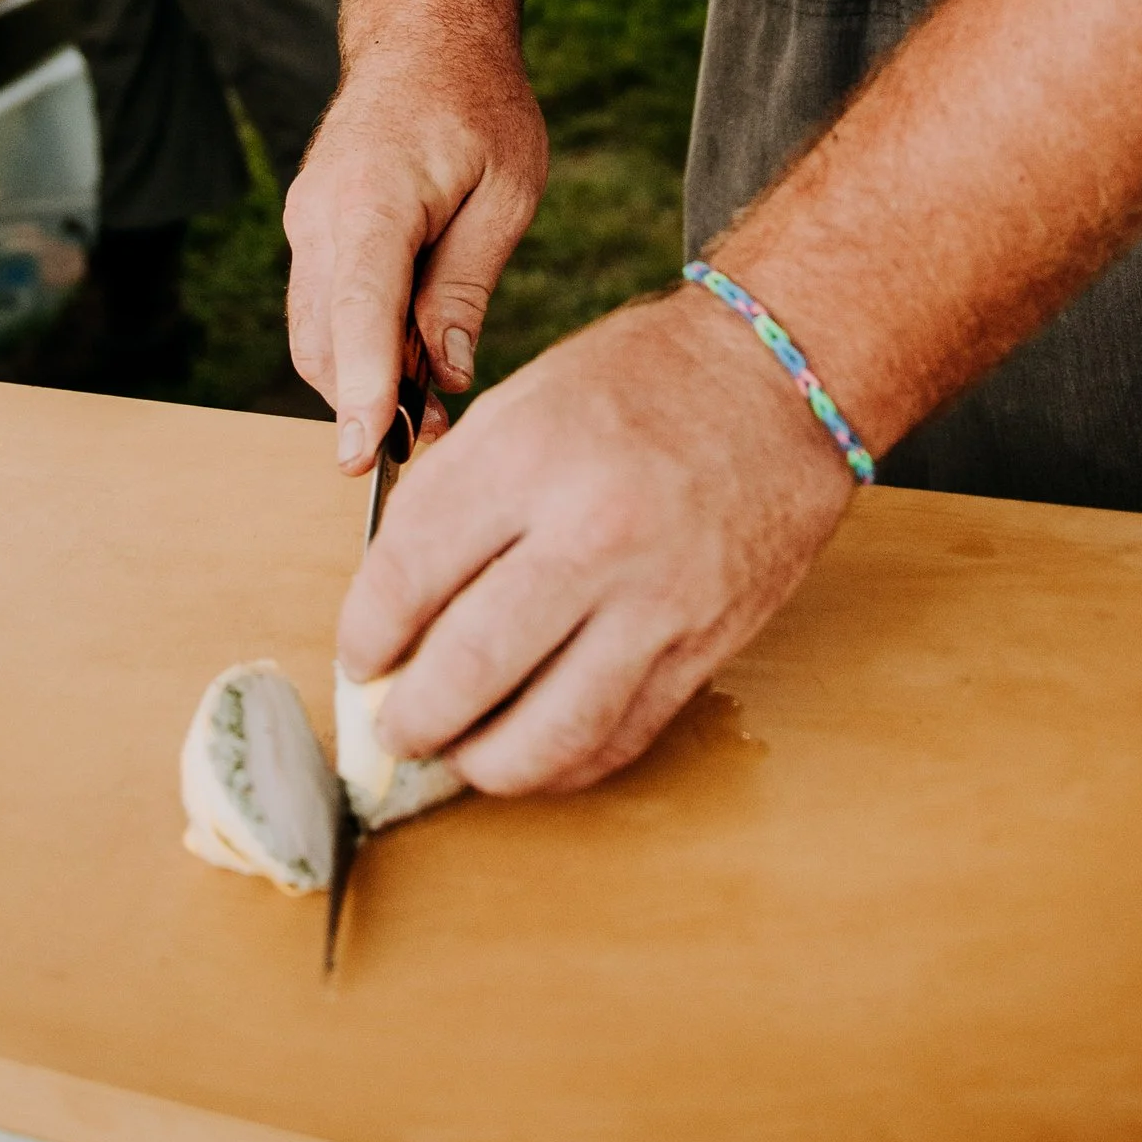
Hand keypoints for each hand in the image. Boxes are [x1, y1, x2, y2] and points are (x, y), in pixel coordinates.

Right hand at [284, 17, 548, 462]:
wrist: (423, 32)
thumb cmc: (478, 102)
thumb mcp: (505, 191)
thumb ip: (467, 284)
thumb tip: (449, 375)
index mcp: (372, 197)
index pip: (359, 310)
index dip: (362, 389)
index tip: (362, 457)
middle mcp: (319, 214)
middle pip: (323, 339)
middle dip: (366, 403)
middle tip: (434, 443)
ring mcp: (305, 221)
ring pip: (316, 331)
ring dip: (360, 380)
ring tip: (433, 407)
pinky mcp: (311, 229)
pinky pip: (323, 306)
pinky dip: (356, 345)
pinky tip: (409, 357)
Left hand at [341, 288, 856, 794]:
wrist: (781, 377)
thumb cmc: (643, 380)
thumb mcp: (526, 399)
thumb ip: (456, 492)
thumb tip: (393, 597)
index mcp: (528, 454)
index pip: (407, 575)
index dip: (365, 632)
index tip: (360, 654)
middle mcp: (591, 530)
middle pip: (464, 668)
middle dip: (409, 716)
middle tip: (391, 723)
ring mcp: (655, 597)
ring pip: (543, 732)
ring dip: (480, 762)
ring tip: (456, 755)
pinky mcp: (705, 644)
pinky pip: (617, 738)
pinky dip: (561, 764)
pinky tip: (530, 752)